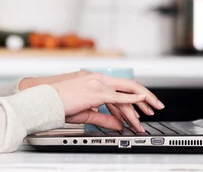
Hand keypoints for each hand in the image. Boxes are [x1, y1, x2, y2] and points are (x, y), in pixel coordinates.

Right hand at [20, 71, 163, 132]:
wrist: (44, 98)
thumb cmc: (59, 103)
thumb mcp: (85, 111)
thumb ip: (104, 117)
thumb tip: (118, 124)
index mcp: (93, 79)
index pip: (119, 87)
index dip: (134, 96)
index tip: (144, 105)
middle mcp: (97, 78)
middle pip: (129, 84)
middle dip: (146, 95)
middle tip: (157, 104)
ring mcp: (97, 83)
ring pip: (126, 91)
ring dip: (140, 103)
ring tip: (150, 112)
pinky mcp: (95, 92)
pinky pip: (118, 96)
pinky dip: (131, 98)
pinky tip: (141, 101)